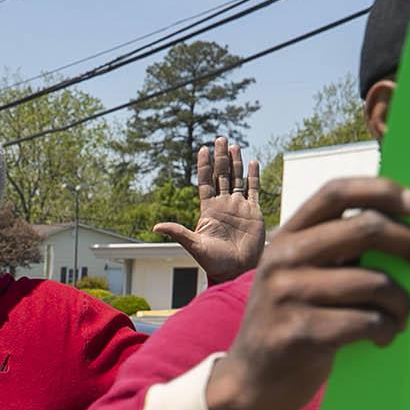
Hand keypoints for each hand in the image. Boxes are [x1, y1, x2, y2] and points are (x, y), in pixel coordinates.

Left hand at [156, 137, 264, 286]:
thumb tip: (155, 227)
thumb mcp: (194, 245)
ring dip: (235, 163)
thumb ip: (178, 232)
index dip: (203, 166)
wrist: (236, 271)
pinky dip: (253, 176)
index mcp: (208, 210)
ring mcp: (239, 207)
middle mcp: (223, 205)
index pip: (205, 182)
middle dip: (220, 158)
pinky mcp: (254, 212)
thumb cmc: (214, 262)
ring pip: (237, 179)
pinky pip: (253, 190)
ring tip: (234, 145)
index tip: (202, 149)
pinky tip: (252, 162)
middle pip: (221, 176)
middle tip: (220, 138)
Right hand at [205, 177, 409, 409]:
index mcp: (286, 238)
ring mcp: (286, 296)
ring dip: (402, 302)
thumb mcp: (300, 277)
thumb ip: (336, 252)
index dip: (382, 191)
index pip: (336, 192)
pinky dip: (386, 330)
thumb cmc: (291, 323)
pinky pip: (366, 321)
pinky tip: (383, 338)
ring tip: (402, 317)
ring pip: (374, 281)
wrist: (249, 381)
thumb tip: (406, 232)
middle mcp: (282, 260)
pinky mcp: (298, 333)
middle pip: (366, 228)